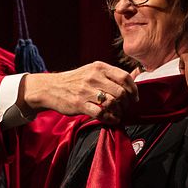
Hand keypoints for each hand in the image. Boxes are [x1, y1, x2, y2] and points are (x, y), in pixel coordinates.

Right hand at [18, 61, 137, 120]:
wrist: (51, 88)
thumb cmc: (75, 81)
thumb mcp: (93, 71)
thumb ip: (112, 75)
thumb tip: (136, 76)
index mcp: (99, 67)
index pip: (124, 77)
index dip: (134, 90)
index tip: (135, 98)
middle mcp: (93, 77)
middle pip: (121, 92)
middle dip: (127, 103)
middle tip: (125, 108)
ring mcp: (86, 91)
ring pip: (112, 103)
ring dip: (119, 112)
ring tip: (118, 114)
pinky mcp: (79, 104)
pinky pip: (101, 114)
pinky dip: (110, 119)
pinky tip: (112, 120)